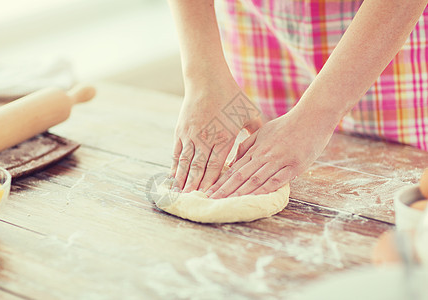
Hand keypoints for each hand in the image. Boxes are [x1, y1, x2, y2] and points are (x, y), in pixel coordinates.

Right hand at [169, 73, 261, 192]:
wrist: (207, 79)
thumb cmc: (231, 95)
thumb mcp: (249, 113)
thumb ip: (255, 132)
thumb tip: (262, 146)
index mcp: (224, 137)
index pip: (217, 166)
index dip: (213, 183)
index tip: (211, 197)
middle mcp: (205, 138)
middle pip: (199, 168)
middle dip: (196, 186)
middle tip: (193, 202)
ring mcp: (191, 135)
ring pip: (186, 163)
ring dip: (183, 180)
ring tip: (180, 195)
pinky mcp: (181, 131)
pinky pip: (177, 153)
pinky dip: (175, 166)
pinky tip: (174, 177)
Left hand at [206, 108, 336, 197]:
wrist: (312, 117)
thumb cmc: (287, 125)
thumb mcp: (264, 131)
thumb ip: (248, 145)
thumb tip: (233, 160)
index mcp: (256, 148)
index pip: (234, 168)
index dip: (220, 181)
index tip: (208, 191)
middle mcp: (264, 155)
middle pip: (240, 175)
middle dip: (224, 189)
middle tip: (210, 200)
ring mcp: (278, 160)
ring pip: (255, 179)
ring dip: (240, 192)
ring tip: (226, 202)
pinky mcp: (294, 166)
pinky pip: (276, 180)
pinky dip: (264, 190)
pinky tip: (254, 199)